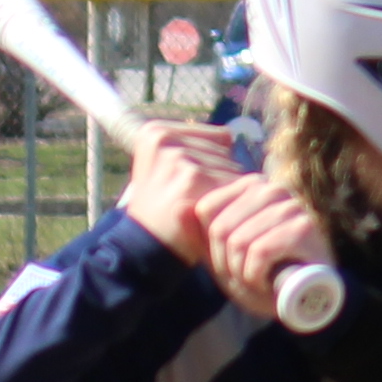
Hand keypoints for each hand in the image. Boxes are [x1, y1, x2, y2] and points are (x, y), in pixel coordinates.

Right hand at [114, 120, 235, 266]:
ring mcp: (178, 157)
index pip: (221, 137)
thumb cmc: (162, 211)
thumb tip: (232, 136)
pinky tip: (209, 218)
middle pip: (228, 154)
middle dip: (221, 180)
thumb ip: (194, 147)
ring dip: (226, 194)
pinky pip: (234, 186)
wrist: (147, 249)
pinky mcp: (193, 177)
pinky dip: (230, 206)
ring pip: (233, 169)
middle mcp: (165, 139)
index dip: (216, 168)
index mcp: (156, 132)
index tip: (191, 187)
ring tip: (199, 210)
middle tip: (195, 202)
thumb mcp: (164, 169)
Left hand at [189, 168, 334, 323]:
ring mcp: (290, 206)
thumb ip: (201, 234)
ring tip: (257, 280)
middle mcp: (270, 189)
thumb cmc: (263, 275)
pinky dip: (257, 276)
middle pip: (220, 228)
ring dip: (242, 273)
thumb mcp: (223, 255)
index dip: (210, 246)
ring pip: (239, 241)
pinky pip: (260, 251)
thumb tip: (179, 211)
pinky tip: (267, 283)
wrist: (305, 300)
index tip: (228, 263)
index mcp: (250, 187)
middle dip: (226, 263)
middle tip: (244, 278)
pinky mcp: (303, 227)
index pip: (206, 208)